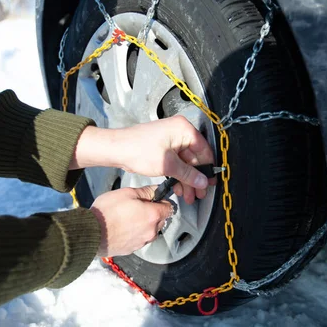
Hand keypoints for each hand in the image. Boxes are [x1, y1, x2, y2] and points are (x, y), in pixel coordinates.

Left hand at [71, 115, 214, 203]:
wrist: (116, 149)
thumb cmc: (139, 151)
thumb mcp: (167, 165)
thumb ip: (188, 174)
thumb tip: (204, 183)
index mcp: (183, 129)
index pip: (204, 149)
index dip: (208, 168)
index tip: (210, 184)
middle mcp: (180, 132)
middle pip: (195, 158)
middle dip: (196, 178)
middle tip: (199, 195)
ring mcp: (171, 139)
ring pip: (185, 163)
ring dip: (187, 180)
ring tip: (188, 197)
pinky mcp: (163, 148)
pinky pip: (176, 163)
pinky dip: (178, 175)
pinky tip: (179, 189)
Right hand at [90, 185, 172, 256]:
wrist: (91, 233)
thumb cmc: (107, 211)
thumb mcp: (127, 193)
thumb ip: (145, 191)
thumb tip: (156, 189)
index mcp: (153, 215)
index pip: (169, 207)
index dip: (162, 201)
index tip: (153, 198)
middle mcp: (151, 231)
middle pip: (161, 220)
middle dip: (153, 213)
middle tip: (137, 207)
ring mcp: (143, 242)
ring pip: (150, 231)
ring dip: (144, 224)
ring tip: (128, 218)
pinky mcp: (133, 249)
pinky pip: (140, 239)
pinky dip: (136, 233)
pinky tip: (123, 228)